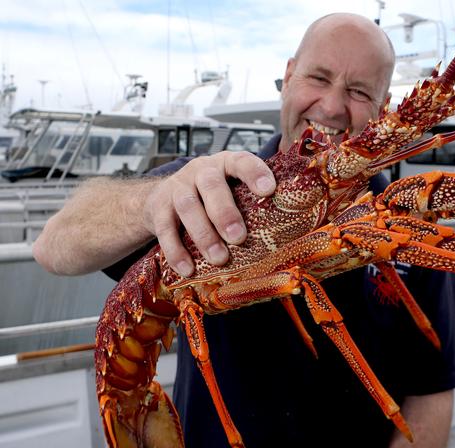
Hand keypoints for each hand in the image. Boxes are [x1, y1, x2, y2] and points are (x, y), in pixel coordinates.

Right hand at [144, 151, 275, 276]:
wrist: (161, 197)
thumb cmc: (210, 197)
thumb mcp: (231, 190)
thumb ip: (251, 204)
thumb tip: (287, 236)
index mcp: (225, 164)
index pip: (241, 161)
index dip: (255, 173)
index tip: (269, 190)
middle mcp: (200, 171)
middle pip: (211, 186)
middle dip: (225, 212)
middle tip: (239, 238)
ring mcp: (177, 187)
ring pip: (188, 207)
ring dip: (204, 235)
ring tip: (219, 258)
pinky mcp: (158, 208)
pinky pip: (164, 229)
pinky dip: (176, 251)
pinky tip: (188, 269)